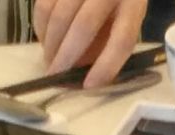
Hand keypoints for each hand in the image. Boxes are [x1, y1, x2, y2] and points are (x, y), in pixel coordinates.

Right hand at [33, 0, 148, 88]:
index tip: (88, 86)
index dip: (106, 66)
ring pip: (59, 14)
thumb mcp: (125, 19)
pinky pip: (43, 4)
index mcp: (134, 3)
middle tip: (55, 76)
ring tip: (50, 60)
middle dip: (66, 56)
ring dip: (51, 44)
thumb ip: (111, 44)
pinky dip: (41, 27)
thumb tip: (87, 78)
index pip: (123, 39)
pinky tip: (45, 40)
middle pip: (85, 25)